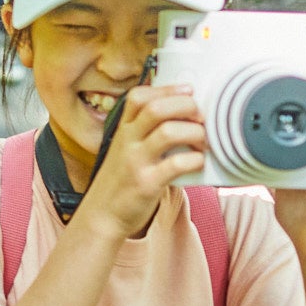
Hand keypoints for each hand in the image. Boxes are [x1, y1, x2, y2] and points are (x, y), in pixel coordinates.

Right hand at [80, 85, 208, 240]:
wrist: (101, 216)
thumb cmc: (120, 182)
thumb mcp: (125, 151)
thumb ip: (144, 134)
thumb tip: (182, 117)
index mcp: (123, 131)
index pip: (139, 97)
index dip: (166, 89)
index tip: (188, 90)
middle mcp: (127, 142)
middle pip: (156, 108)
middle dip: (186, 106)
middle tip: (201, 117)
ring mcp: (135, 162)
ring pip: (169, 132)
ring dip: (194, 133)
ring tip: (203, 142)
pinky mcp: (147, 183)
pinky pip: (176, 164)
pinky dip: (194, 160)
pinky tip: (199, 162)